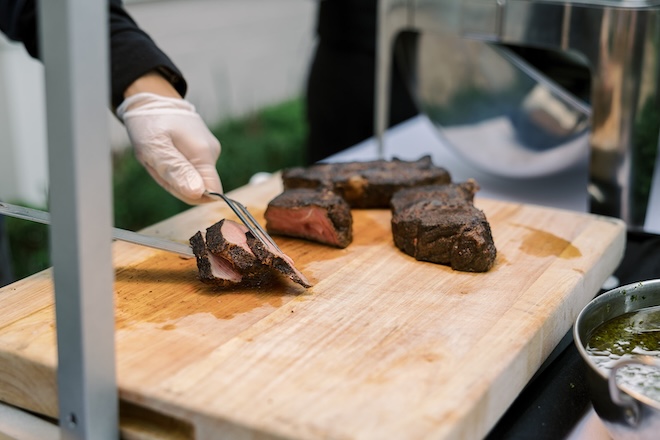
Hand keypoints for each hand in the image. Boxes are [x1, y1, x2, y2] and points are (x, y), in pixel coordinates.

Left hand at [117, 90, 221, 204]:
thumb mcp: (155, 149)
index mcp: (204, 154)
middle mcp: (212, 153)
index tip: (170, 178)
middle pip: (200, 187)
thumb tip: (198, 193)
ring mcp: (209, 150)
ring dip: (174, 175)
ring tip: (160, 156)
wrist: (151, 99)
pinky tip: (166, 152)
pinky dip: (176, 167)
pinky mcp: (203, 149)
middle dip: (177, 183)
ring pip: (194, 179)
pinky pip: (192, 169)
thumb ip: (177, 172)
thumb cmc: (150, 123)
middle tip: (158, 164)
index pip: (213, 192)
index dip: (191, 195)